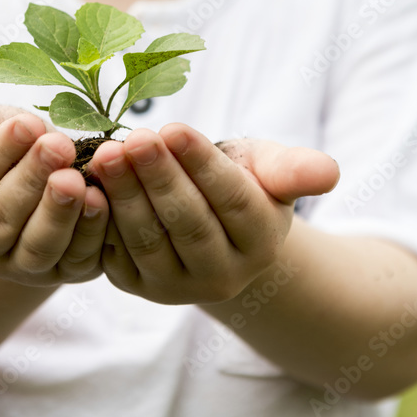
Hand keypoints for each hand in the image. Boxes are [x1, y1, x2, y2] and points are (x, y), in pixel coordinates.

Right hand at [0, 105, 109, 286]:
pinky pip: (78, 257)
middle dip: (31, 179)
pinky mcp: (68, 271)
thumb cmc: (16, 150)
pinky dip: (90, 231)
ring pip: (39, 246)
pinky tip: (101, 200)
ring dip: (59, 213)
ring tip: (75, 179)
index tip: (26, 123)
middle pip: (3, 216)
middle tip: (57, 145)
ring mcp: (25, 264)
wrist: (52, 183)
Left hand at [88, 124, 337, 304]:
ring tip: (106, 155)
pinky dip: (101, 219)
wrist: (210, 223)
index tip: (173, 129)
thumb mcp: (270, 169)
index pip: (232, 201)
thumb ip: (295, 169)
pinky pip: (116, 254)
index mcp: (262, 241)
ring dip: (125, 196)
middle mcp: (224, 274)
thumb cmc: (242, 182)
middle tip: (132, 139)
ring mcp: (178, 287)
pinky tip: (88, 184)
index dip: (202, 166)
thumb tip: (328, 173)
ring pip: (149, 241)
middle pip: (188, 223)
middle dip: (158, 179)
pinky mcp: (138, 286)